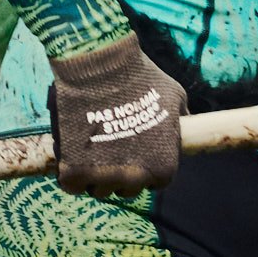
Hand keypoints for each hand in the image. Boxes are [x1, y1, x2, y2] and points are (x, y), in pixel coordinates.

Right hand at [49, 32, 185, 194]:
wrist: (102, 66)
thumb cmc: (140, 77)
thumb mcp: (173, 96)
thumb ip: (181, 116)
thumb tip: (188, 120)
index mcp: (163, 166)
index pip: (155, 182)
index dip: (144, 168)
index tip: (134, 154)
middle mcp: (136, 178)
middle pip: (126, 189)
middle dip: (119, 173)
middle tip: (109, 151)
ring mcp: (105, 177)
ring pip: (99, 190)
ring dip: (94, 175)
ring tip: (88, 151)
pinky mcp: (74, 171)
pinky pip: (72, 186)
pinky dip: (70, 175)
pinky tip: (71, 156)